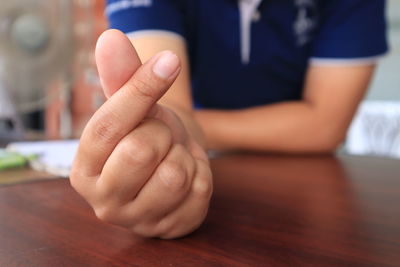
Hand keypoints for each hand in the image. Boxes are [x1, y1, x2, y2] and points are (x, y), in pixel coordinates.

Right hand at [70, 30, 211, 238]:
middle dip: (162, 133)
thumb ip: (121, 76)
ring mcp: (138, 220)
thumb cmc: (146, 133)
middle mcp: (104, 200)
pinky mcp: (171, 229)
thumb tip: (111, 40)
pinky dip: (201, 174)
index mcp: (84, 168)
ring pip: (175, 175)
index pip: (107, 126)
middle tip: (162, 137)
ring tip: (173, 157)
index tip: (168, 64)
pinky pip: (200, 190)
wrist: (170, 163)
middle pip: (142, 151)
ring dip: (183, 155)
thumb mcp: (133, 106)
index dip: (140, 91)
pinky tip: (188, 176)